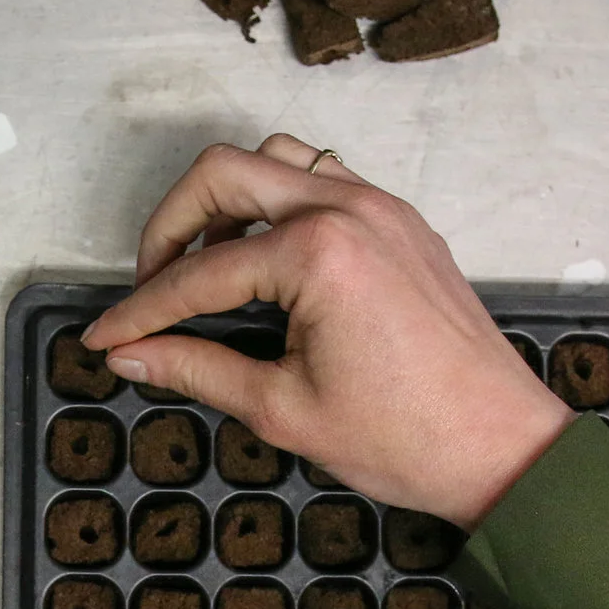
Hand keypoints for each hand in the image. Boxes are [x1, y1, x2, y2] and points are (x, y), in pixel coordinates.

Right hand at [80, 136, 571, 528]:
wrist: (502, 448)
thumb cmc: (408, 438)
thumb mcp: (282, 409)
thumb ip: (196, 369)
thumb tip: (130, 356)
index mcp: (317, 253)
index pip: (199, 272)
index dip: (141, 310)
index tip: (106, 336)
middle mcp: (349, 208)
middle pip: (222, 173)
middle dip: (169, 228)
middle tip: (150, 289)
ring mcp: (381, 207)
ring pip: (275, 160)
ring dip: (227, 202)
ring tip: (207, 268)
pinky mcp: (401, 222)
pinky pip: (324, 179)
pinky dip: (279, 204)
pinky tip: (267, 263)